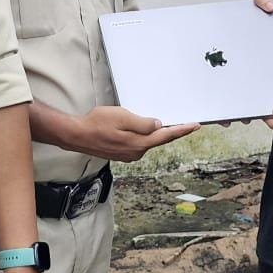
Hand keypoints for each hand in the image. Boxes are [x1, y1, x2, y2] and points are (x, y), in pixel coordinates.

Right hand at [74, 106, 198, 161]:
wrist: (78, 136)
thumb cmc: (97, 124)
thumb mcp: (121, 117)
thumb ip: (141, 123)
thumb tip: (158, 125)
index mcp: (139, 143)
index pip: (165, 136)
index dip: (181, 130)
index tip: (195, 126)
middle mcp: (137, 152)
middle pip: (159, 140)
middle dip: (174, 132)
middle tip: (188, 125)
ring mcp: (129, 154)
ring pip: (149, 142)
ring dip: (159, 134)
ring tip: (169, 124)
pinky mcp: (123, 153)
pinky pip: (140, 143)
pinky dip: (147, 137)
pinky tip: (147, 130)